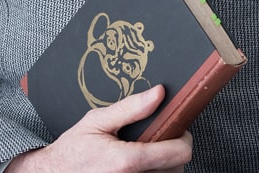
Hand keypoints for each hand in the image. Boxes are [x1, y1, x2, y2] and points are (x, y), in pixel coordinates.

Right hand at [8, 85, 191, 171]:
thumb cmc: (74, 148)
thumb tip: (159, 93)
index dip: (183, 138)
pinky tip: (141, 164)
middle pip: (177, 167)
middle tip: (159, 136)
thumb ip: (131, 108)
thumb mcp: (98, 121)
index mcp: (127, 162)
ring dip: (164, 164)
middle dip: (173, 149)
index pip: (177, 153)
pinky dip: (154, 172)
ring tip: (147, 151)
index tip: (178, 128)